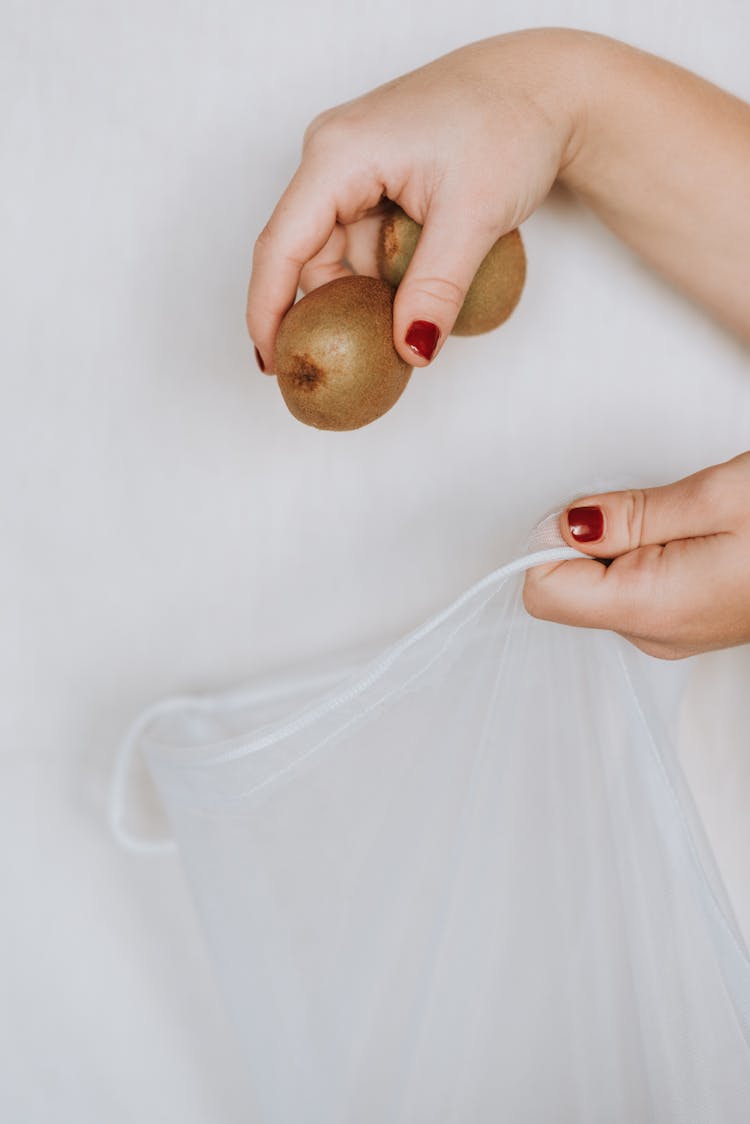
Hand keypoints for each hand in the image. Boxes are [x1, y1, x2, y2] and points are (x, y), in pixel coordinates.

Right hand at [247, 31, 749, 372]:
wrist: (548, 86)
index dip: (269, 310)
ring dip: (371, 292)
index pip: (281, 245)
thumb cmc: (511, 122)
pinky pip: (365, 240)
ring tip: (412, 317)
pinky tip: (417, 289)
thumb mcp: (473, 216)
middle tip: (369, 357)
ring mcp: (354, 165)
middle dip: (337, 308)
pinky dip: (386, 273)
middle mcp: (333, 155)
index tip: (273, 363)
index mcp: (338, 154)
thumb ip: (436, 289)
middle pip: (311, 255)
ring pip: (342, 252)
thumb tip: (411, 351)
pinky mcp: (376, 176)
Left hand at [523, 452, 749, 657]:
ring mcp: (668, 633)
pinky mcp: (681, 621)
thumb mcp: (715, 498)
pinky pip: (630, 586)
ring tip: (686, 522)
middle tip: (656, 510)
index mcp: (651, 608)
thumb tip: (561, 524)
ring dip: (623, 542)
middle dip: (591, 537)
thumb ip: (628, 515)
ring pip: (598, 584)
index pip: (543, 592)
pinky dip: (642, 553)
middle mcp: (652, 634)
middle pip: (568, 586)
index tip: (594, 511)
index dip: (551, 540)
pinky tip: (691, 536)